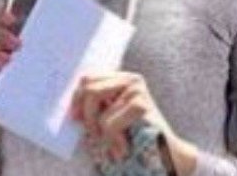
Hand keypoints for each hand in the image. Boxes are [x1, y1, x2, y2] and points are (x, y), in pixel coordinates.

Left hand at [71, 71, 197, 174]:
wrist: (165, 157)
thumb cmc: (134, 140)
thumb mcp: (111, 118)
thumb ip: (96, 107)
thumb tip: (71, 108)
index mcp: (121, 79)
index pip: (88, 79)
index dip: (77, 99)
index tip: (75, 119)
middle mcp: (130, 79)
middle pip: (89, 87)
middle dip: (86, 115)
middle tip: (94, 135)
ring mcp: (137, 89)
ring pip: (96, 104)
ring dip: (100, 132)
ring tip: (114, 145)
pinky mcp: (141, 104)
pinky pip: (108, 123)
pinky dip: (112, 141)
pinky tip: (124, 148)